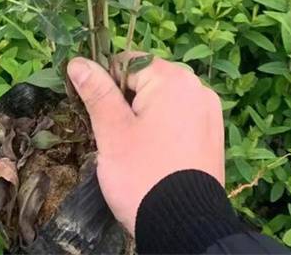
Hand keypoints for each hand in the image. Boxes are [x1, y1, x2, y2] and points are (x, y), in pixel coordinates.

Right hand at [67, 53, 224, 233]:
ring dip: (143, 117)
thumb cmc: (143, 175)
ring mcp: (209, 112)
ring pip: (162, 101)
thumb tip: (77, 61)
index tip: (99, 115)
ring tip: (134, 150)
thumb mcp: (113, 131)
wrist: (185, 229)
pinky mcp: (213, 135)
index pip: (127, 62)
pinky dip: (163, 129)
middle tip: (116, 137)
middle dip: (126, 102)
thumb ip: (97, 91)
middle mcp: (197, 88)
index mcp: (173, 79)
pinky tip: (154, 155)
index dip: (107, 85)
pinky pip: (180, 119)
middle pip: (147, 80)